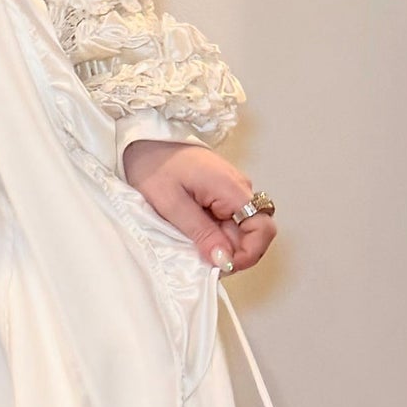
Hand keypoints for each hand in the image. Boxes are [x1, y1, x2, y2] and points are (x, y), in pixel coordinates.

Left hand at [120, 137, 275, 273]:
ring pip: (239, 231)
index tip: (223, 266)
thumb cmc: (152, 165)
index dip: (249, 254)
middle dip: (231, 253)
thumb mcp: (171, 205)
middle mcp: (240, 190)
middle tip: (200, 259)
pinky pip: (227, 222)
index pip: (263, 228)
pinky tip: (192, 234)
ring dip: (221, 245)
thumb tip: (224, 260)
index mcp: (232, 188)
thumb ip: (201, 233)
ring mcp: (232, 192)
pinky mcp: (222, 194)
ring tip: (191, 244)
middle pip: (252, 234)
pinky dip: (214, 234)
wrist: (142, 140)